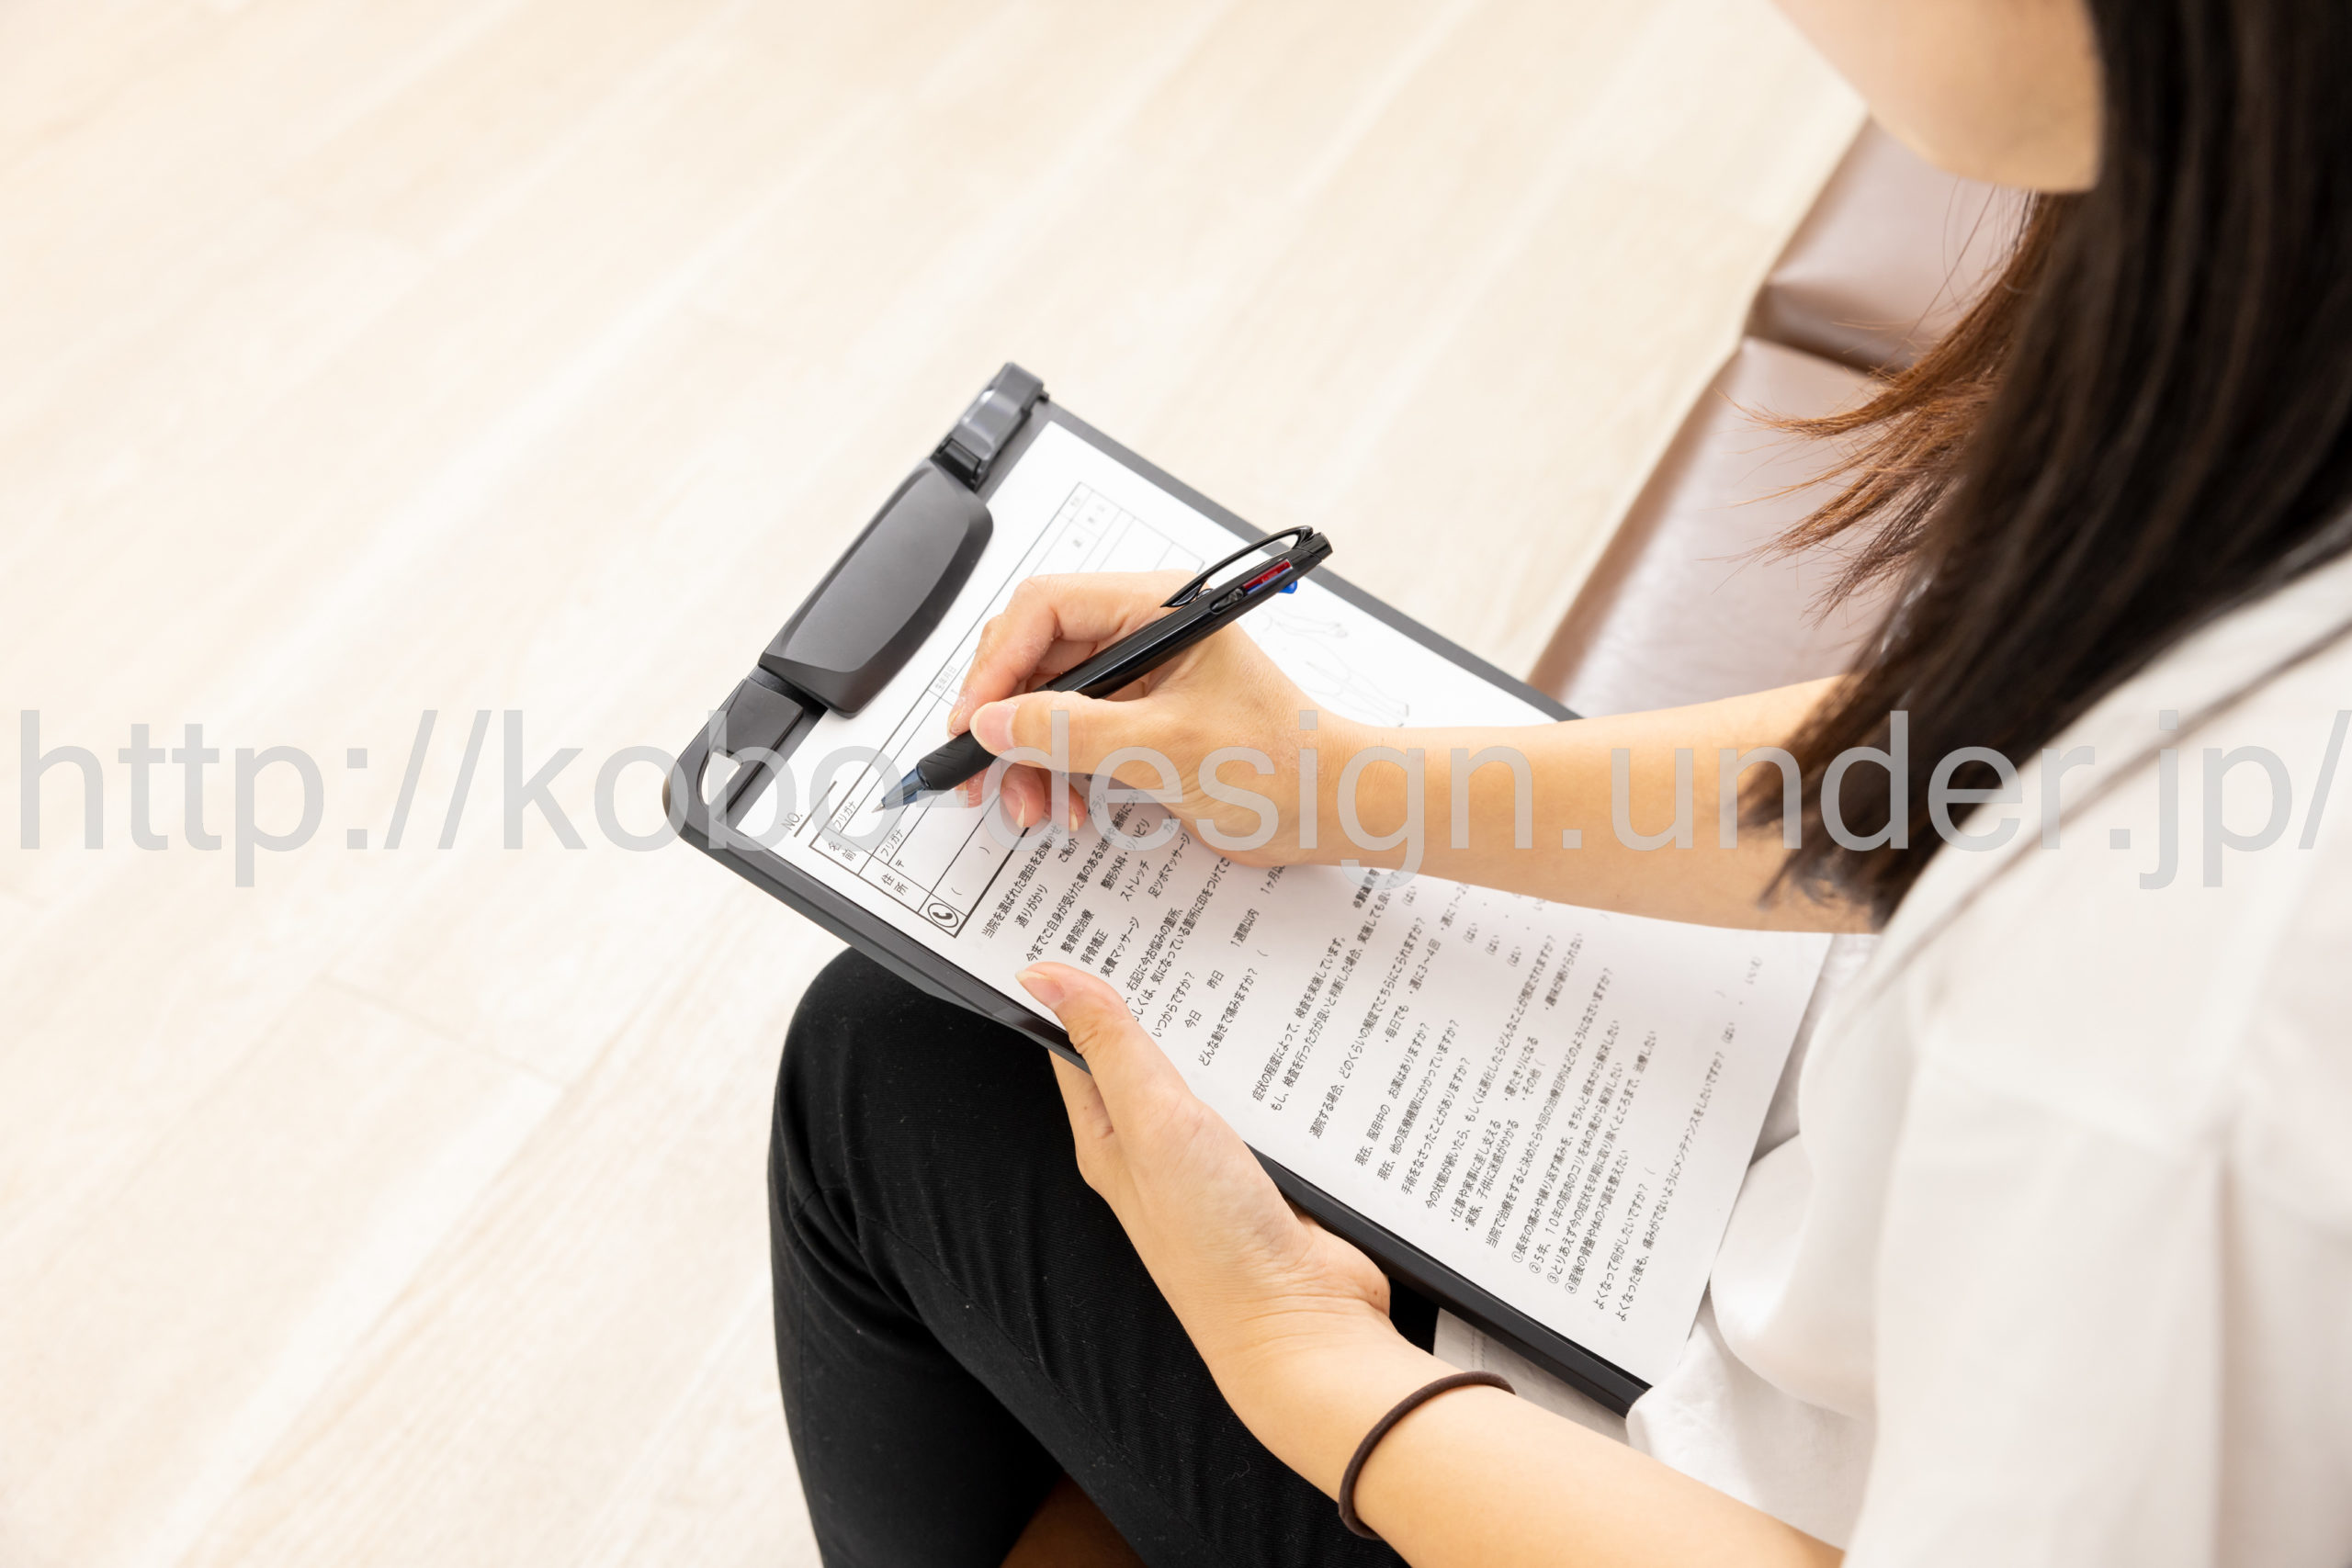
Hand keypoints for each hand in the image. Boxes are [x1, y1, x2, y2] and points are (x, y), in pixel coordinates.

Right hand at [949, 573, 1351, 860]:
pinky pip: (1071, 738)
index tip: (974, 720)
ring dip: (1027, 758)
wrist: (1330, 809)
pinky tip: (1065, 809)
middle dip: (1004, 719)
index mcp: (1155, 609)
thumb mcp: (1164, 746)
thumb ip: (1070, 731)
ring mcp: (1138, 681)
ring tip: (1030, 807)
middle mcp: (1142, 635)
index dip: (997, 663)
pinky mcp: (1139, 724)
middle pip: (1034, 656)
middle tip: (980, 771)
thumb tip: (994, 723)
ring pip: (1045, 703)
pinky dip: (1055, 775)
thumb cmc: (1280, 761)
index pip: (1044, 608)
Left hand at [1018, 962, 1439, 1493]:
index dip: (1077, 981)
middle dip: (1163, 990)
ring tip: (1243, 950)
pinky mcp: (1273, 1165)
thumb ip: (1109, 1045)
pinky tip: (1296, 1026)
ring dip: (1227, 1022)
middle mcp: (1156, 1146)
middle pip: (1151, 1048)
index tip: (1085, 918)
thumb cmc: (1214, 1244)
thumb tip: (1041, 976)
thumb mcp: (1152, 1124)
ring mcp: (1217, 1156)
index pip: (1078, 1041)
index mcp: (1108, 1137)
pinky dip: (1278, 1061)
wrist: (1305, 1324)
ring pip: (1215, 1066)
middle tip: (1175, 913)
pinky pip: (1270, 1095)